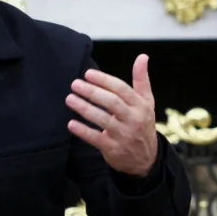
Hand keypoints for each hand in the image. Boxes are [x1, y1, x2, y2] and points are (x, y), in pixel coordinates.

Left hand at [66, 54, 157, 176]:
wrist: (146, 159)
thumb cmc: (142, 124)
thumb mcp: (147, 102)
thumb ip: (141, 79)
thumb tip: (143, 56)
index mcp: (141, 106)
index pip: (121, 89)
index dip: (104, 80)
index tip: (87, 74)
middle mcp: (133, 119)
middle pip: (111, 102)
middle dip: (91, 92)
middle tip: (74, 84)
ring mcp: (123, 135)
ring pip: (102, 119)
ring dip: (84, 108)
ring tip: (69, 99)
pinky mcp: (113, 149)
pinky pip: (95, 138)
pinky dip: (83, 131)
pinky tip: (71, 123)